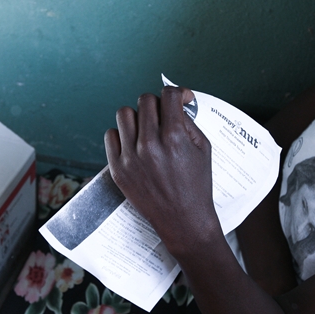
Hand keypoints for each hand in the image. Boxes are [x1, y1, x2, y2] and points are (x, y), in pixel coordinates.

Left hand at [104, 87, 218, 253]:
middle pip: (145, 101)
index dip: (178, 93)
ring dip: (137, 116)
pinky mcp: (117, 169)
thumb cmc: (196, 186)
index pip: (168, 95)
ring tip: (146, 129)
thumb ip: (188, 123)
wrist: (183, 220)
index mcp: (174, 137)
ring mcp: (130, 157)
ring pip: (124, 114)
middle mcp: (149, 144)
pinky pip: (111, 135)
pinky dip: (122, 135)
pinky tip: (134, 143)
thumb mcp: (203, 149)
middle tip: (164, 116)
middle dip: (158, 104)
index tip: (181, 99)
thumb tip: (176, 104)